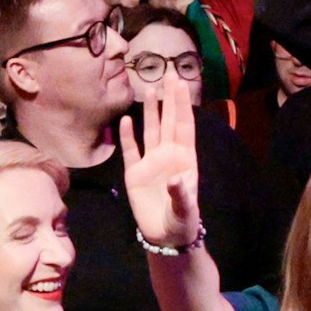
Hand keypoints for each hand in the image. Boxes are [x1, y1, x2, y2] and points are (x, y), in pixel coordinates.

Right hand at [118, 78, 200, 248]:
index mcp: (184, 159)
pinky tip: (125, 120)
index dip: (182, 105)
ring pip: (150, 130)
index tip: (181, 84)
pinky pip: (131, 151)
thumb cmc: (181, 221)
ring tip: (150, 89)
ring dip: (150, 111)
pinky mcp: (135, 174)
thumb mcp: (184, 210)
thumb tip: (174, 178)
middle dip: (169, 99)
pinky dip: (128, 136)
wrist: (165, 237)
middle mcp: (168, 155)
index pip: (183, 126)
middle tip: (170, 74)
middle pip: (168, 121)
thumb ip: (180, 193)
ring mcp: (151, 163)